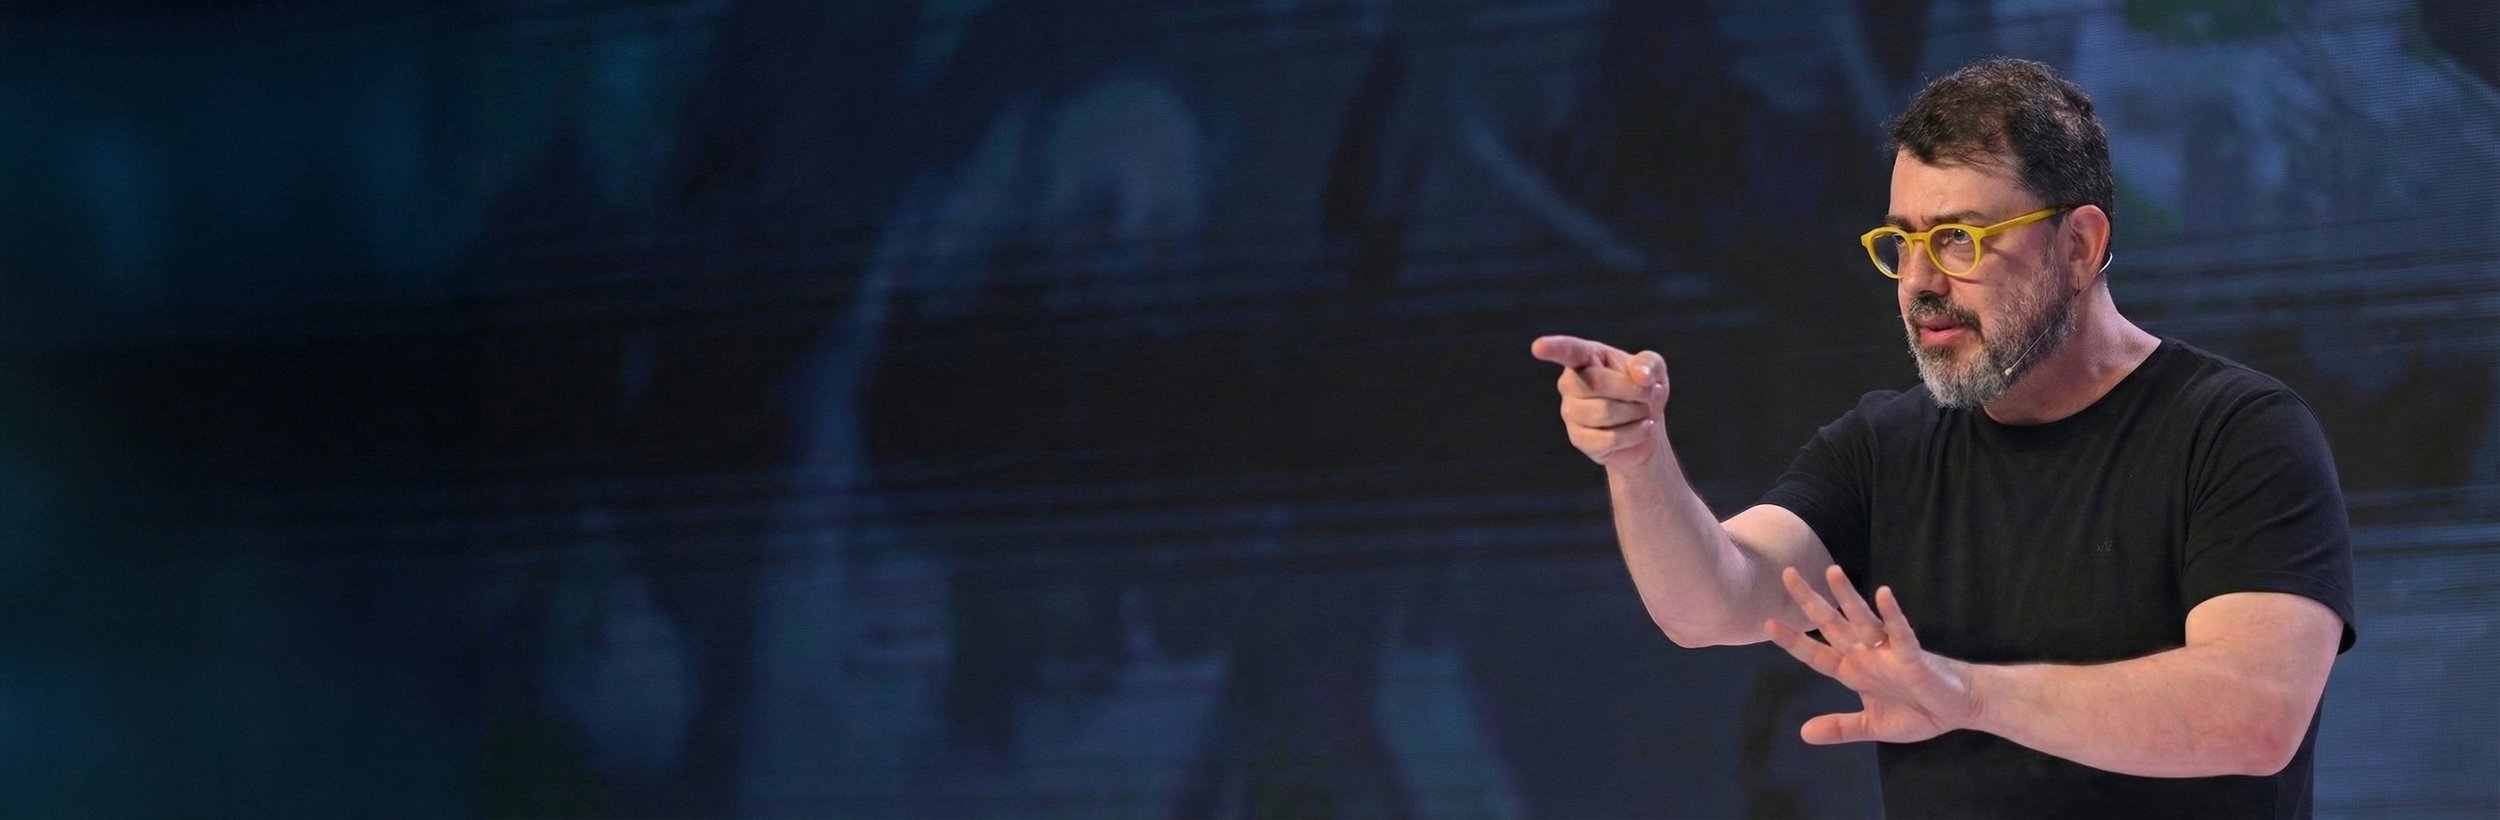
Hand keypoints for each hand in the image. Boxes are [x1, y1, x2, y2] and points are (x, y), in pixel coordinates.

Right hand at [1530, 335, 1667, 466]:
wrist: (1646, 428)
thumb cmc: (1644, 391)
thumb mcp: (1654, 371)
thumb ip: (1650, 364)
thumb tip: (1641, 375)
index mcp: (1586, 358)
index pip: (1568, 351)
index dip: (1553, 348)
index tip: (1539, 347)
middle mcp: (1570, 383)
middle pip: (1597, 382)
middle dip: (1633, 389)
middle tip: (1650, 394)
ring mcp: (1570, 412)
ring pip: (1605, 412)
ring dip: (1637, 412)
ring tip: (1644, 412)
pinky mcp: (1578, 439)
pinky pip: (1608, 438)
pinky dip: (1635, 434)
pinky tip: (1642, 428)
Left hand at [1764, 565, 1979, 744]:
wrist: (1959, 708)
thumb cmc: (1918, 710)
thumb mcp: (1873, 725)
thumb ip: (1841, 728)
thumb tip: (1803, 734)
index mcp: (1854, 671)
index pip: (1816, 654)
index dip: (1793, 640)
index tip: (1768, 623)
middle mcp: (1866, 655)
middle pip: (1832, 625)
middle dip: (1810, 602)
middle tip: (1787, 574)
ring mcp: (1888, 653)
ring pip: (1863, 619)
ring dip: (1847, 597)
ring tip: (1832, 572)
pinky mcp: (1913, 657)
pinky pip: (1901, 634)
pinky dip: (1893, 616)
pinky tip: (1883, 595)